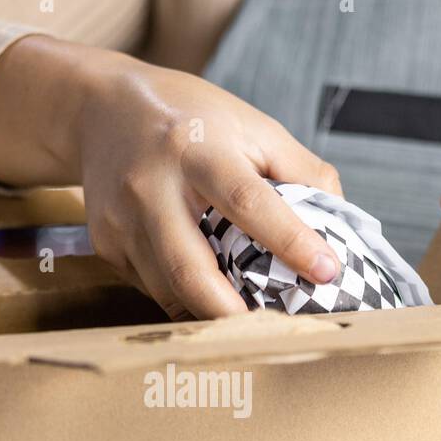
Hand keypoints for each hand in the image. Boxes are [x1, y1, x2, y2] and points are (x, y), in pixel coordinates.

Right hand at [77, 53, 342, 318]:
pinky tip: (202, 285)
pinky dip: (182, 295)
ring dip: (208, 310)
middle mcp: (152, 185)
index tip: (326, 271)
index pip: (247, 201)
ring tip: (245, 316)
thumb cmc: (188, 116)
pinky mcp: (105, 242)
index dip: (289, 240)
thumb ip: (299, 168)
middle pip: (188, 266)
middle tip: (269, 332)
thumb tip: (340, 224)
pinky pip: (150, 285)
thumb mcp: (250, 124)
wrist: (100, 108)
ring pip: (168, 287)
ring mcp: (121, 218)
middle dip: (228, 310)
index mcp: (197, 149)